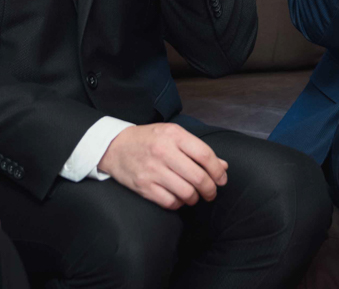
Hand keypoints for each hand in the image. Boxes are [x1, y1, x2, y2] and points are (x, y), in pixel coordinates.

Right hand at [96, 122, 227, 209]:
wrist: (115, 146)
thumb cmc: (149, 139)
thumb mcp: (173, 135)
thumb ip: (198, 149)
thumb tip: (223, 166)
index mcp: (174, 135)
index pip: (205, 155)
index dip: (218, 170)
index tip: (222, 179)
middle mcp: (163, 152)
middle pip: (198, 177)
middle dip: (210, 189)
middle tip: (211, 192)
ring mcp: (153, 170)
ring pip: (186, 193)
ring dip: (195, 198)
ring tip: (195, 195)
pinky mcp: (144, 186)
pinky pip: (170, 202)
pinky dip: (179, 203)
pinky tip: (178, 198)